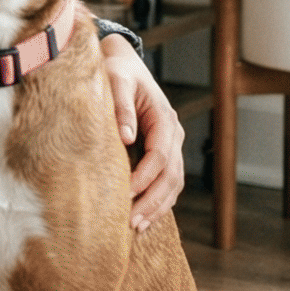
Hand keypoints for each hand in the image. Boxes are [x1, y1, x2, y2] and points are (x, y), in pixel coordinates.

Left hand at [100, 33, 184, 228]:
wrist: (124, 64)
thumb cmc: (117, 71)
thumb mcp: (116, 81)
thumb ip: (120, 106)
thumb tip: (126, 137)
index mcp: (164, 118)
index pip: (160, 155)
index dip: (144, 177)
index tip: (126, 194)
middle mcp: (173, 133)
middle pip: (171, 175)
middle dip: (153, 201)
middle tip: (132, 222)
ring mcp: (172, 144)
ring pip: (173, 183)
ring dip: (158, 206)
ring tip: (138, 226)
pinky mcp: (164, 152)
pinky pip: (167, 182)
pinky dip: (159, 201)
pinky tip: (144, 217)